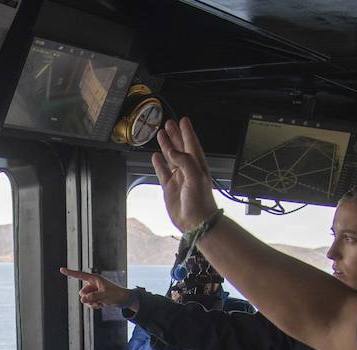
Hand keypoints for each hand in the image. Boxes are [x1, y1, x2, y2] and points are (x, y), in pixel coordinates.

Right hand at [58, 267, 130, 309]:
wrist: (121, 300)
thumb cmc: (115, 294)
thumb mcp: (104, 295)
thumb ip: (93, 297)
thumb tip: (82, 299)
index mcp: (94, 279)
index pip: (79, 275)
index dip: (70, 272)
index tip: (61, 269)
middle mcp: (91, 284)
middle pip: (81, 293)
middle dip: (89, 298)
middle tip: (99, 299)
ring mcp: (92, 291)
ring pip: (84, 300)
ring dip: (92, 303)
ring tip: (101, 303)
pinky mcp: (93, 297)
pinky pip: (87, 304)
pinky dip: (94, 306)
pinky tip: (101, 305)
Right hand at [153, 118, 219, 233]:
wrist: (196, 222)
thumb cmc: (201, 202)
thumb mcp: (196, 177)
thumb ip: (185, 161)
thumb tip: (172, 151)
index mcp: (197, 165)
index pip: (191, 143)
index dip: (187, 132)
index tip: (183, 121)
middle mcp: (188, 169)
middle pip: (180, 147)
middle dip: (175, 135)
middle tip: (169, 123)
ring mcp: (178, 178)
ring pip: (171, 157)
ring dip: (166, 146)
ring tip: (161, 134)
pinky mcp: (170, 188)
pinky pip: (163, 172)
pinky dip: (159, 163)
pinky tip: (156, 156)